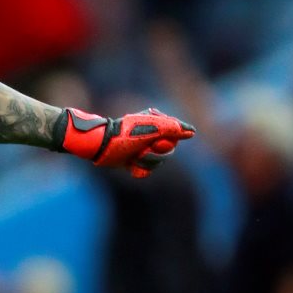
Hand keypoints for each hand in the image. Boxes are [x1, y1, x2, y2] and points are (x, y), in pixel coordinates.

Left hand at [53, 107, 195, 177]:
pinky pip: (146, 170)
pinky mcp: (134, 159)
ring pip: (158, 162)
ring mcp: (143, 146)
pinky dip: (140, 170)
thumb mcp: (151, 128)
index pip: (176, 135)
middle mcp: (151, 133)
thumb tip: (191, 132)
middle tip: (142, 151)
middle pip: (168, 151)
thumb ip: (172, 128)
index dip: (168, 142)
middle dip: (156, 155)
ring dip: (146, 162)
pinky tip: (130, 166)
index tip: (157, 143)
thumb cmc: (124, 135)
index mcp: (156, 121)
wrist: (101, 145)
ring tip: (134, 158)